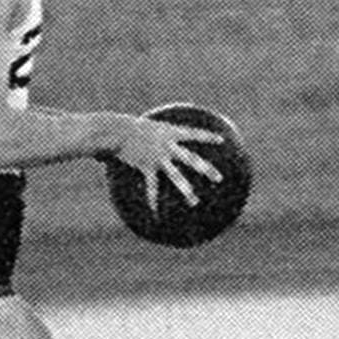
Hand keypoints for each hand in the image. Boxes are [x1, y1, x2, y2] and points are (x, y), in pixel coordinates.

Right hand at [109, 114, 224, 208]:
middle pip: (192, 159)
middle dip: (206, 170)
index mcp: (169, 132)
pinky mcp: (146, 167)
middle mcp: (168, 146)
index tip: (222, 140)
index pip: (194, 133)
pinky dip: (152, 199)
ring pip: (176, 176)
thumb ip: (150, 134)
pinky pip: (152, 186)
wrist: (116, 130)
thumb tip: (147, 137)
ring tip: (195, 201)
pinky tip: (155, 212)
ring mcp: (159, 157)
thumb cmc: (125, 126)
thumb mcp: (142, 126)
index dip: (208, 137)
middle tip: (220, 179)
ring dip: (185, 189)